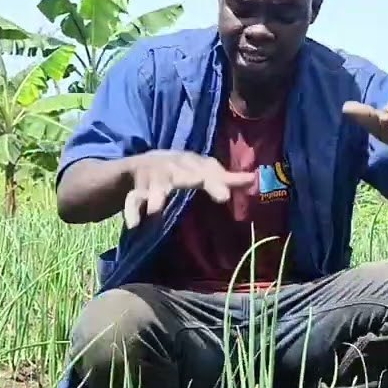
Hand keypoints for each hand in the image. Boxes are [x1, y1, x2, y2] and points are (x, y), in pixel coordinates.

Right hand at [121, 150, 254, 228]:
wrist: (134, 167)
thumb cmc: (176, 171)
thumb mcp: (199, 172)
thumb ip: (224, 178)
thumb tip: (254, 179)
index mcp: (188, 162)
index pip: (206, 169)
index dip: (218, 180)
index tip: (230, 194)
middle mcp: (170, 167)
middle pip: (183, 175)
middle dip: (196, 180)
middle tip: (213, 190)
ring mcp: (151, 179)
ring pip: (156, 186)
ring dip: (157, 196)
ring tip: (157, 210)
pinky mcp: (134, 192)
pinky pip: (133, 201)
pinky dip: (133, 212)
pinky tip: (135, 225)